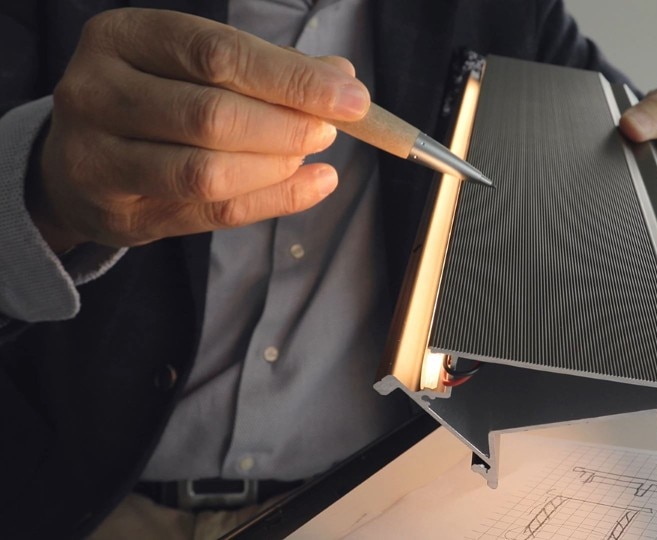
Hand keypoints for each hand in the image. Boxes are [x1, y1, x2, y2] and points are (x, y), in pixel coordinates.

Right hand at [29, 8, 369, 251]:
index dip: (292, 79)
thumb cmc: (154, 99)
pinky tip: (313, 185)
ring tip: (311, 155)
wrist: (77, 160)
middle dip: (287, 126)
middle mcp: (97, 91)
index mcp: (123, 37)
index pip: (218, 53)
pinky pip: (210, 213)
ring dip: (277, 166)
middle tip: (330, 131)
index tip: (351, 97)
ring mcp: (96, 157)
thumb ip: (266, 68)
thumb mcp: (195, 66)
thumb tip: (341, 77)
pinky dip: (274, 201)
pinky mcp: (118, 213)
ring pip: (206, 172)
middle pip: (212, 115)